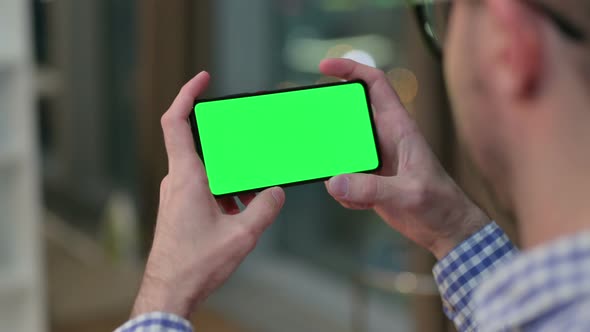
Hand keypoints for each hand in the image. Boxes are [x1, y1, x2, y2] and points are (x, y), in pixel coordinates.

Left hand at [131, 72, 285, 318]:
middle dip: (230, 148)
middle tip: (253, 154)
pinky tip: (240, 212)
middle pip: (203, 147)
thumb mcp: (241, 235)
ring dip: (230, 177)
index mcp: (187, 177)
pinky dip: (224, 192)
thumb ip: (264, 208)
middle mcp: (177, 181)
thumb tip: (275, 193)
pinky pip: (204, 189)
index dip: (187, 95)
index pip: (177, 122)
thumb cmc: (195, 264)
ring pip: (207, 171)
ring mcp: (176, 195)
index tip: (202, 79)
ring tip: (252, 196)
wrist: (169, 292)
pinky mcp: (179, 209)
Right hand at [320, 59, 489, 258]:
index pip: (374, 84)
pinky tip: (363, 205)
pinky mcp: (369, 178)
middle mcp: (383, 138)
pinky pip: (343, 177)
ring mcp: (374, 158)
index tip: (324, 66)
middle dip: (329, 128)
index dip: (350, 70)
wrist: (446, 229)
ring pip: (341, 150)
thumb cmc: (439, 204)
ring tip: (346, 188)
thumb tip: (335, 181)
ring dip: (335, 168)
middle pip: (347, 117)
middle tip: (316, 141)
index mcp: (398, 127)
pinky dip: (345, 192)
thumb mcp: (407, 194)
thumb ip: (370, 189)